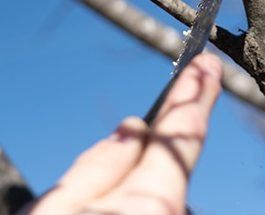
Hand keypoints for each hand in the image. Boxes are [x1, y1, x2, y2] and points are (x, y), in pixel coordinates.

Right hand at [17, 54, 222, 214]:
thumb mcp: (56, 211)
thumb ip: (97, 167)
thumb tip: (133, 129)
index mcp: (151, 200)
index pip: (183, 133)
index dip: (194, 93)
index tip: (208, 64)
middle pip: (170, 161)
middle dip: (169, 127)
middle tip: (202, 74)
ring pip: (158, 188)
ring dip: (142, 172)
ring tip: (107, 172)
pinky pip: (152, 208)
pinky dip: (135, 195)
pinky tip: (113, 198)